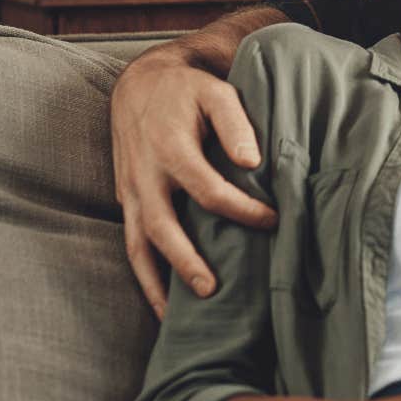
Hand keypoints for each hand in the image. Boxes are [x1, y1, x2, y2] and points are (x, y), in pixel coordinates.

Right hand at [111, 48, 278, 316]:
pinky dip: (144, 277)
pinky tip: (162, 306)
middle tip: (211, 289)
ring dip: (154, 282)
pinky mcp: (125, 202)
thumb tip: (251, 162)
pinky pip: (131, 244)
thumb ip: (235, 123)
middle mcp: (145, 176)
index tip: (274, 221)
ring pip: (137, 244)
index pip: (208, 190)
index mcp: (170, 148)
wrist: (139, 84)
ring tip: (176, 316)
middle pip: (161, 226)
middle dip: (184, 260)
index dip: (242, 209)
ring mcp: (131, 192)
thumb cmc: (187, 91)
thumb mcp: (215, 93)